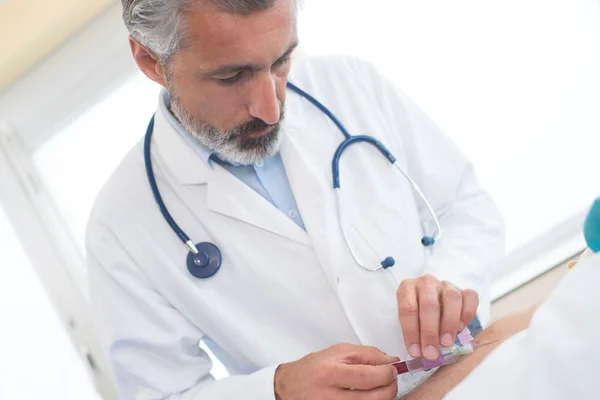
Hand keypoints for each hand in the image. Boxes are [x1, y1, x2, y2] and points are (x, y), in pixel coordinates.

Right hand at [274, 343, 398, 399]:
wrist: (290, 387)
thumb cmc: (313, 368)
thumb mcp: (337, 352)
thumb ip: (366, 354)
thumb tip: (391, 361)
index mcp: (331, 372)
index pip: (368, 376)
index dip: (387, 373)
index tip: (393, 369)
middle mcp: (331, 395)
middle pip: (374, 397)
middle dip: (390, 387)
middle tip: (390, 379)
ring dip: (382, 396)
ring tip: (379, 387)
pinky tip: (367, 395)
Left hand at [397, 275, 478, 360]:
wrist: (432, 302)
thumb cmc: (417, 314)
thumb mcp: (409, 320)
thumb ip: (414, 333)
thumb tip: (420, 354)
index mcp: (407, 287)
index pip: (407, 308)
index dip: (411, 332)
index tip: (415, 352)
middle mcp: (426, 282)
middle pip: (429, 304)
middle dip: (430, 332)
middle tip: (431, 352)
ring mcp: (445, 284)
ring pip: (451, 298)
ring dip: (449, 324)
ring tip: (446, 343)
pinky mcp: (462, 289)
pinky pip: (470, 297)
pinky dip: (467, 313)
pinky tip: (460, 328)